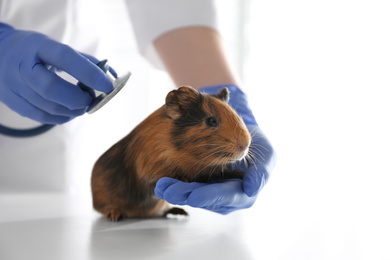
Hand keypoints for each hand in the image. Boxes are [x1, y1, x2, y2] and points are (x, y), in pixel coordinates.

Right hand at [0, 23, 112, 123]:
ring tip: (83, 105)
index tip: (108, 85)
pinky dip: (61, 117)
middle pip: (51, 89)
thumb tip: (113, 76)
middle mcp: (22, 66)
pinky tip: (70, 112)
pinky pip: (41, 117)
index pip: (64, 58)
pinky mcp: (13, 102)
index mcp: (37, 46)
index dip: (89, 73)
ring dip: (73, 110)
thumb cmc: (35, 51)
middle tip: (92, 99)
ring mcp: (14, 86)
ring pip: (48, 107)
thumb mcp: (56, 47)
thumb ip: (84, 61)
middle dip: (77, 98)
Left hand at [155, 84, 275, 213]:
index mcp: (244, 194)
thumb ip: (261, 172)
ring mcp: (212, 193)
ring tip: (160, 185)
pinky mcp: (201, 185)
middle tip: (167, 189)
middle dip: (184, 194)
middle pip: (204, 199)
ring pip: (192, 195)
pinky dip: (175, 184)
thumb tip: (251, 188)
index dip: (209, 197)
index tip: (192, 197)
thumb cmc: (257, 144)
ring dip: (175, 191)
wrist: (241, 134)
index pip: (225, 197)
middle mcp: (227, 198)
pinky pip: (187, 187)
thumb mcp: (267, 156)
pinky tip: (162, 182)